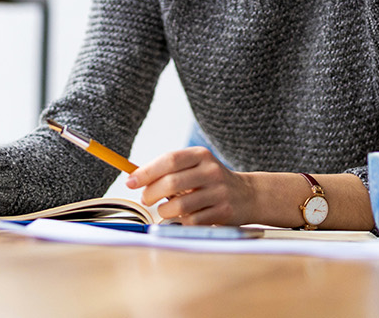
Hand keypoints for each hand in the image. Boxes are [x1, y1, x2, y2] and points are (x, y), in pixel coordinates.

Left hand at [125, 147, 256, 225]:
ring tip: (165, 209)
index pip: (169, 160)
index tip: (130, 182)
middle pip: (171, 183)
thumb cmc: (209, 181)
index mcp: (200, 155)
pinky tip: (184, 217)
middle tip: (146, 199)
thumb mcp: (194, 167)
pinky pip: (192, 221)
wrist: (248, 195)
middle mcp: (211, 171)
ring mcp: (219, 192)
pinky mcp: (223, 212)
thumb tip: (133, 178)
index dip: (146, 172)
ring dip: (165, 211)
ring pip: (179, 206)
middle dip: (151, 194)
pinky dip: (182, 222)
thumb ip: (168, 170)